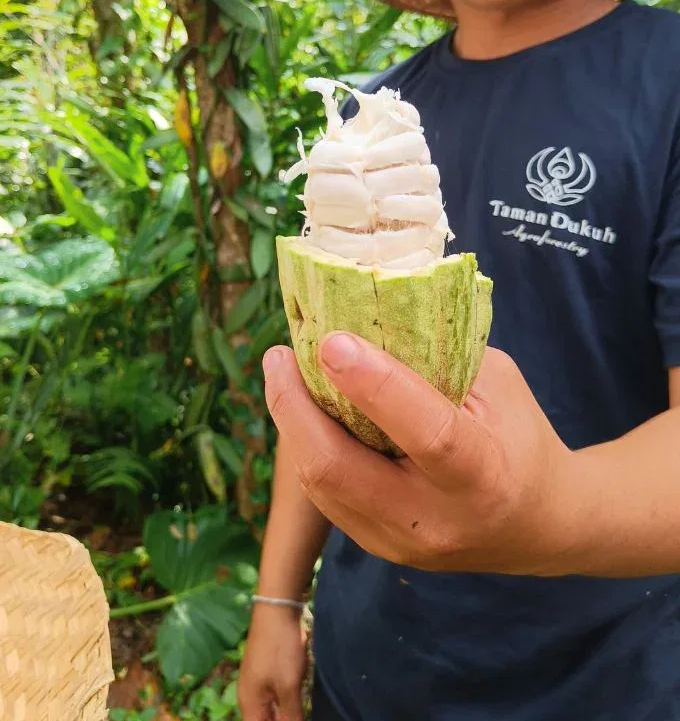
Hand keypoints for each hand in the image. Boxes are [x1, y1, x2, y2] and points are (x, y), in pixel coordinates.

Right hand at [238, 606, 307, 720]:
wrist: (277, 608)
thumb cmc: (280, 649)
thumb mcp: (288, 686)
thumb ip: (290, 716)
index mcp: (249, 705)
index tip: (296, 718)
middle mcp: (250, 697)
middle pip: (266, 720)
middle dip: (285, 719)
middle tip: (300, 713)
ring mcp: (259, 683)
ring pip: (273, 709)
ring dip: (287, 712)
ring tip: (301, 706)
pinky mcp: (269, 671)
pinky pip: (277, 695)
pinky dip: (288, 700)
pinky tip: (300, 695)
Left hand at [262, 334, 582, 575]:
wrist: (539, 526)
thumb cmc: (520, 438)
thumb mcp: (499, 387)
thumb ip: (439, 358)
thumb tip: (369, 316)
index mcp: (482, 476)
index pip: (425, 432)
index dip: (375, 384)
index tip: (332, 340)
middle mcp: (435, 520)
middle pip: (338, 470)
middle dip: (294, 408)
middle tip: (279, 354)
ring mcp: (399, 544)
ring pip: (319, 484)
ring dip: (291, 423)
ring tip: (282, 371)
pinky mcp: (376, 547)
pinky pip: (325, 494)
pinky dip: (306, 445)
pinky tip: (302, 408)